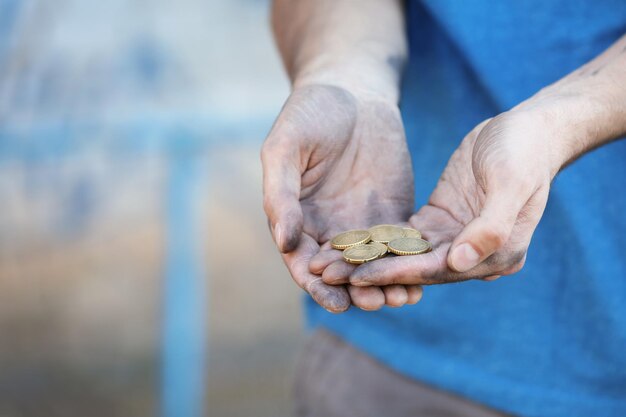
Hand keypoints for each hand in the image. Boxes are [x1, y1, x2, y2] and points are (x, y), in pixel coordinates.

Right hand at [261, 84, 422, 311]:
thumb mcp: (285, 148)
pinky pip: (400, 245)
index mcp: (296, 218)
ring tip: (403, 298)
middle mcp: (328, 228)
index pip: (304, 261)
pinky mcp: (391, 214)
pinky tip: (424, 275)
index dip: (318, 283)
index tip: (335, 301)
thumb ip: (280, 195)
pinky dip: (409, 262)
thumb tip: (284, 243)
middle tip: (375, 304)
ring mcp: (361, 223)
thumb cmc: (309, 113)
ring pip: (373, 264)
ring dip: (386, 283)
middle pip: (341, 270)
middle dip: (356, 290)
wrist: (352, 89)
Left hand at [316, 109, 555, 290]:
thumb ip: (490, 226)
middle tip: (329, 275)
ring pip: (404, 254)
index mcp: (495, 254)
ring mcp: (454, 237)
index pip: (437, 270)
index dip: (396, 273)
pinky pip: (404, 234)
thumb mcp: (511, 183)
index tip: (358, 276)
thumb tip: (459, 263)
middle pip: (415, 268)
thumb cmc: (525, 153)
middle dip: (372, 272)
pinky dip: (377, 237)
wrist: (528, 130)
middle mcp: (471, 253)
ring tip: (329, 263)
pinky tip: (347, 239)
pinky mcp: (439, 219)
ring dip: (369, 258)